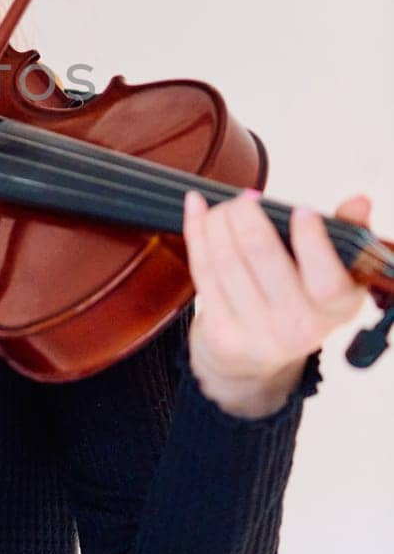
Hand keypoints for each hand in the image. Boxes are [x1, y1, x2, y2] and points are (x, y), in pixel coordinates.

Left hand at [180, 187, 372, 417]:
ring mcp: (258, 333)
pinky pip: (202, 271)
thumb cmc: (301, 295)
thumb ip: (347, 233)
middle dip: (246, 214)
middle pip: (261, 255)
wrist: (257, 355)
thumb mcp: (335, 271)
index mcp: (335, 308)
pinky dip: (195, 231)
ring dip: (218, 220)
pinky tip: (196, 206)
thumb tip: (359, 201)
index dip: (312, 241)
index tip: (301, 209)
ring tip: (224, 207)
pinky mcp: (221, 333)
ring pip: (226, 260)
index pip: (327, 280)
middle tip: (246, 198)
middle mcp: (300, 327)